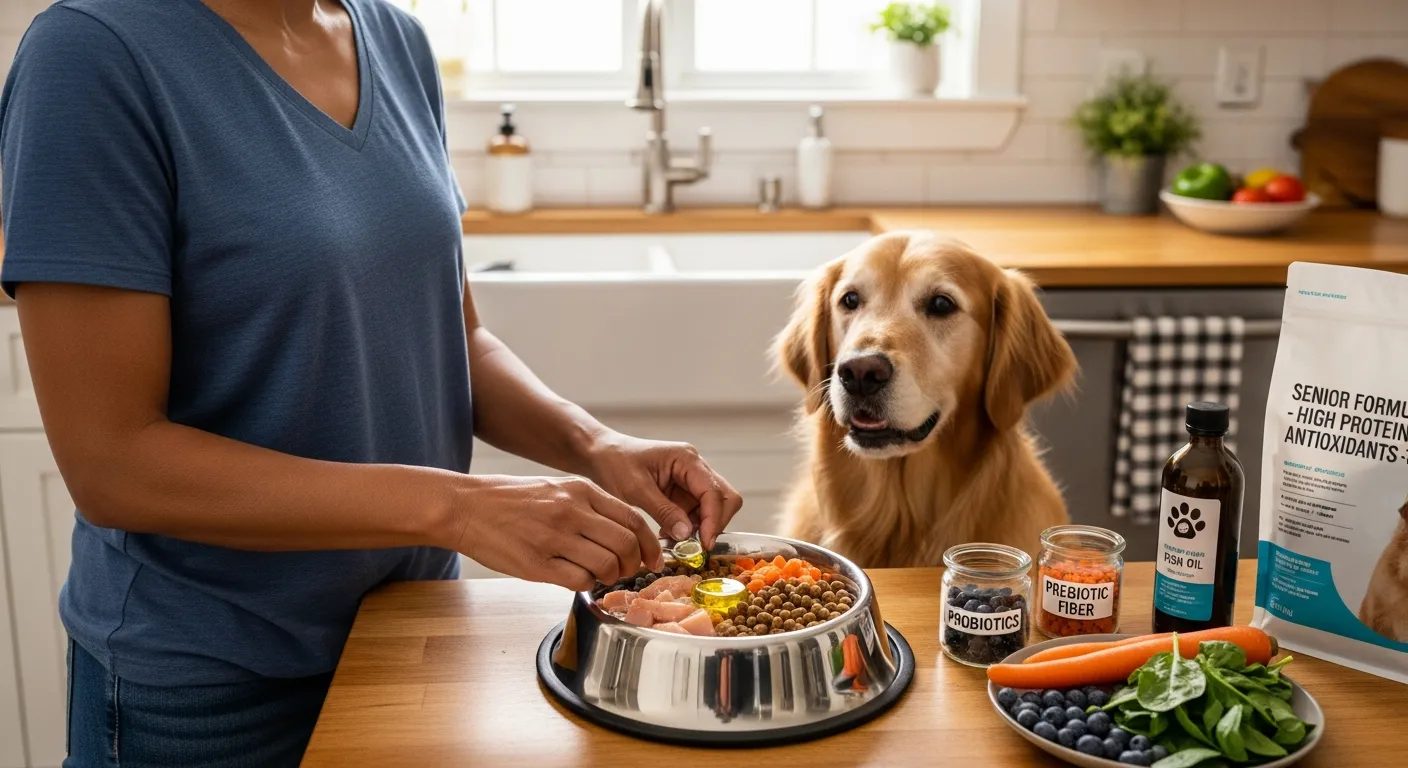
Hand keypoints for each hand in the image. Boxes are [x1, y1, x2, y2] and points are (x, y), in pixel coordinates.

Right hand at [447, 474, 662, 590]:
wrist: (465, 506)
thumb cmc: (510, 499)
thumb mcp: (556, 487)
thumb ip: (589, 505)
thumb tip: (622, 532)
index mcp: (580, 490)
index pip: (633, 519)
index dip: (649, 544)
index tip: (652, 559)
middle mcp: (571, 512)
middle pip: (625, 545)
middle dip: (633, 565)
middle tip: (626, 572)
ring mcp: (554, 538)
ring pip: (606, 566)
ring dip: (609, 577)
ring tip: (598, 576)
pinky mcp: (537, 564)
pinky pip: (579, 581)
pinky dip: (585, 585)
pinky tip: (576, 578)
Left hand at [584, 432, 742, 548]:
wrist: (600, 455)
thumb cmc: (614, 463)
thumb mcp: (636, 489)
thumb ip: (663, 511)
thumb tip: (687, 534)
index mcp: (686, 459)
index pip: (714, 492)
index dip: (713, 520)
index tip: (705, 544)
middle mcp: (694, 467)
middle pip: (724, 497)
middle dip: (714, 523)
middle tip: (698, 546)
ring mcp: (690, 479)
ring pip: (713, 507)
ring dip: (700, 527)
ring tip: (675, 540)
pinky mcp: (682, 491)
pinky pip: (696, 512)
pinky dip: (688, 526)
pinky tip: (668, 532)